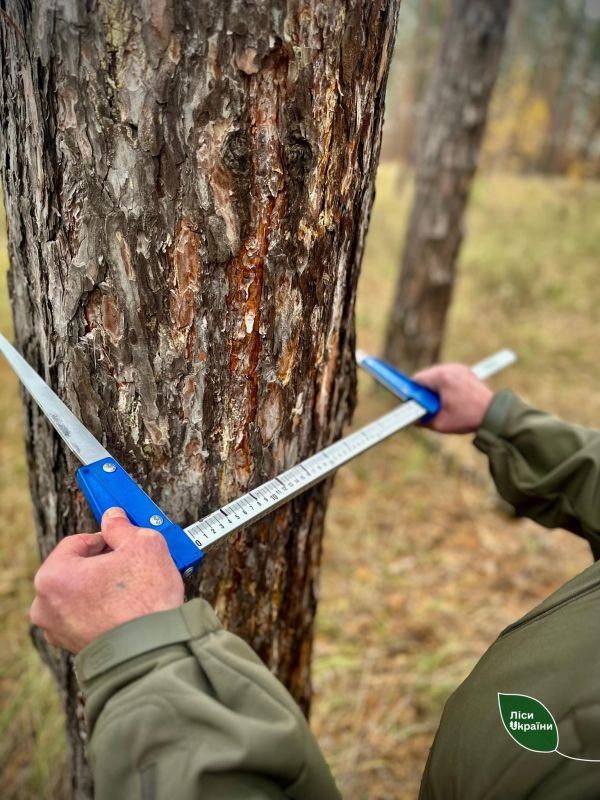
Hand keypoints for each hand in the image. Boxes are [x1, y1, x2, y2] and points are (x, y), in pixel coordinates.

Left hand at [30, 508, 183, 652]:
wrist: (153, 652)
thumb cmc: (144, 600)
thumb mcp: (142, 545)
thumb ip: (123, 528)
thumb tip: (114, 518)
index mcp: (53, 576)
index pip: (78, 543)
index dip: (104, 537)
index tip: (123, 538)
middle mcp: (46, 605)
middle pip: (78, 569)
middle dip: (105, 563)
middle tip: (132, 561)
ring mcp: (59, 630)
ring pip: (83, 594)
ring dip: (105, 586)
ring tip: (136, 585)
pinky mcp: (75, 647)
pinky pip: (89, 616)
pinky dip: (106, 609)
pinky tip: (130, 607)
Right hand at [412, 363, 493, 433]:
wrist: (494, 414)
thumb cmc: (468, 418)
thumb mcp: (439, 423)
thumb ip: (421, 420)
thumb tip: (412, 418)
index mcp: (442, 378)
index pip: (416, 380)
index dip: (412, 393)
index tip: (413, 404)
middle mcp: (449, 368)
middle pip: (426, 376)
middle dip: (424, 391)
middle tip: (428, 406)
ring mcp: (459, 368)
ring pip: (436, 375)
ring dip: (434, 388)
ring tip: (440, 403)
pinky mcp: (465, 371)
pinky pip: (447, 376)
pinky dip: (444, 385)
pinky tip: (449, 398)